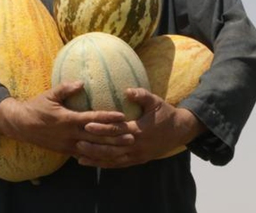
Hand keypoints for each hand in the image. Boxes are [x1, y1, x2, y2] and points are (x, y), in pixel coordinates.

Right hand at [0, 82, 132, 155]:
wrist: (21, 125)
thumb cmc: (36, 107)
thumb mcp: (49, 95)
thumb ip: (65, 89)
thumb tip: (81, 82)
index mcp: (68, 119)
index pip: (92, 118)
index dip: (108, 117)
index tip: (123, 116)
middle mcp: (70, 134)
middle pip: (97, 136)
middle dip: (116, 137)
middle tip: (133, 135)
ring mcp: (68, 145)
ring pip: (93, 149)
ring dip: (111, 149)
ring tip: (126, 148)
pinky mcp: (65, 152)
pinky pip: (85, 155)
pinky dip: (97, 156)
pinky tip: (110, 158)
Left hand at [74, 88, 206, 167]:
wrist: (180, 131)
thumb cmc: (165, 113)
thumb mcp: (155, 101)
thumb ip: (141, 95)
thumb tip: (127, 90)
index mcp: (140, 130)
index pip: (117, 130)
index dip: (102, 128)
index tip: (87, 124)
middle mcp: (137, 146)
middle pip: (112, 148)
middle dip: (94, 146)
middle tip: (76, 142)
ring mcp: (137, 155)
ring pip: (113, 159)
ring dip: (96, 159)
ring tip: (79, 157)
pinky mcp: (137, 160)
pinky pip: (118, 165)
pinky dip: (104, 165)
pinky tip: (91, 164)